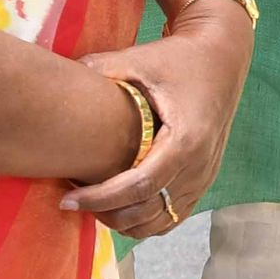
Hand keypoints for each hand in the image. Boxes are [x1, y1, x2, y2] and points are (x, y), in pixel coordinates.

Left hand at [62, 0, 253, 238]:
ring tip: (94, 203)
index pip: (140, 186)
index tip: (67, 199)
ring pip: (158, 222)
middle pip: (147, 211)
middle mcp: (200, 165)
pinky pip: (171, 217)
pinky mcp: (204, 181)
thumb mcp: (139, 60)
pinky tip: (119, 205)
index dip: (100, 198)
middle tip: (73, 200)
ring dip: (124, 220)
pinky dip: (144, 220)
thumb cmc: (179, 58)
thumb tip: (56, 76)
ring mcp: (204, 176)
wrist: (223, 56)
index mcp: (186, 139)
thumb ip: (99, 69)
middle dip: (106, 212)